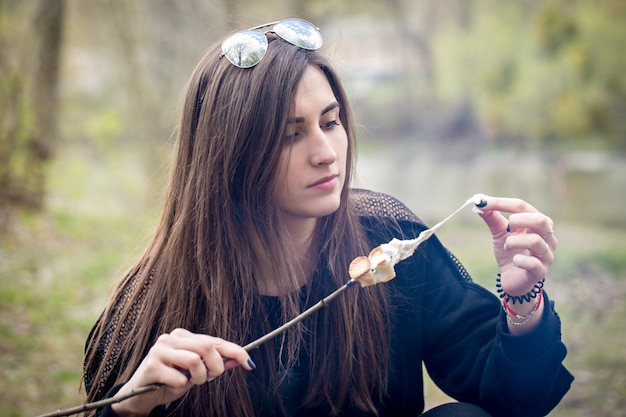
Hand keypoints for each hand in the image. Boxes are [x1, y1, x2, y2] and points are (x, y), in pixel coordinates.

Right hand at [111, 328, 254, 415]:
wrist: (139, 396)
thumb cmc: (169, 381)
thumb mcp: (195, 374)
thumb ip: (214, 365)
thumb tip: (239, 360)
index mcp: (184, 336)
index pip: (215, 341)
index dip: (235, 351)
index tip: (249, 363)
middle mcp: (172, 338)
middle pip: (207, 346)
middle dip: (216, 367)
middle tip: (210, 378)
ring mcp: (160, 349)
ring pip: (195, 360)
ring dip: (198, 378)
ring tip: (189, 382)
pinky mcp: (151, 365)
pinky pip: (179, 378)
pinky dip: (181, 387)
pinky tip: (171, 386)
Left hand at [476, 196, 556, 297]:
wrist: (512, 280)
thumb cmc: (510, 253)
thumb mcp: (499, 233)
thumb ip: (492, 218)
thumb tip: (479, 201)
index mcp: (538, 224)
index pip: (523, 207)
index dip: (502, 203)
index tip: (483, 203)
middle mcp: (547, 238)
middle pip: (541, 220)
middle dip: (519, 220)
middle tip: (506, 226)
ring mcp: (546, 255)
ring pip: (535, 241)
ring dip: (514, 241)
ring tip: (506, 246)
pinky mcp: (540, 272)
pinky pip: (532, 263)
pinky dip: (518, 260)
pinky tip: (514, 261)